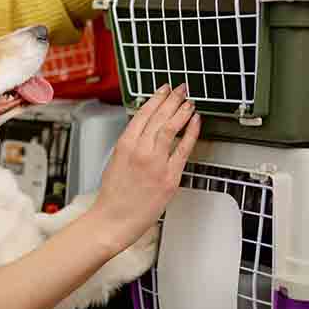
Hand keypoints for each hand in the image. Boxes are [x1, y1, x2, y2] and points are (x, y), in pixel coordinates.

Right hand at [90, 83, 199, 253]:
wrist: (113, 219)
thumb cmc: (113, 195)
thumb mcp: (116, 161)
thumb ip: (131, 144)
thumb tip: (146, 131)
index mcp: (124, 144)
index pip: (143, 113)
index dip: (156, 98)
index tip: (164, 89)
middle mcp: (140, 150)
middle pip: (159, 117)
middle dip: (172, 99)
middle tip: (181, 89)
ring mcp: (156, 163)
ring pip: (171, 128)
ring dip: (182, 111)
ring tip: (190, 101)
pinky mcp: (169, 177)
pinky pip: (184, 149)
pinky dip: (191, 132)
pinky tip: (195, 122)